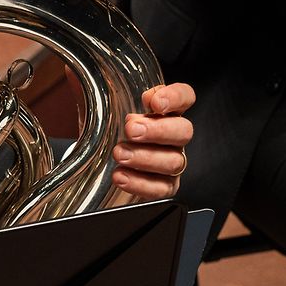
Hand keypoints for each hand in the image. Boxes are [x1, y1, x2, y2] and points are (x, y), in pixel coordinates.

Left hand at [110, 82, 194, 199]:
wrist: (100, 166)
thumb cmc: (109, 131)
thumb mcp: (107, 110)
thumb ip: (116, 100)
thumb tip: (129, 97)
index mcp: (166, 111)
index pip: (185, 97)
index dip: (176, 97)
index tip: (154, 103)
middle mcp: (174, 136)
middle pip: (183, 131)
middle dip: (157, 130)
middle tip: (131, 130)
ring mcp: (172, 161)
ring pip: (173, 161)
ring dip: (145, 157)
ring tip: (119, 154)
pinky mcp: (165, 186)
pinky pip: (161, 188)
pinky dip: (140, 183)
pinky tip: (121, 176)